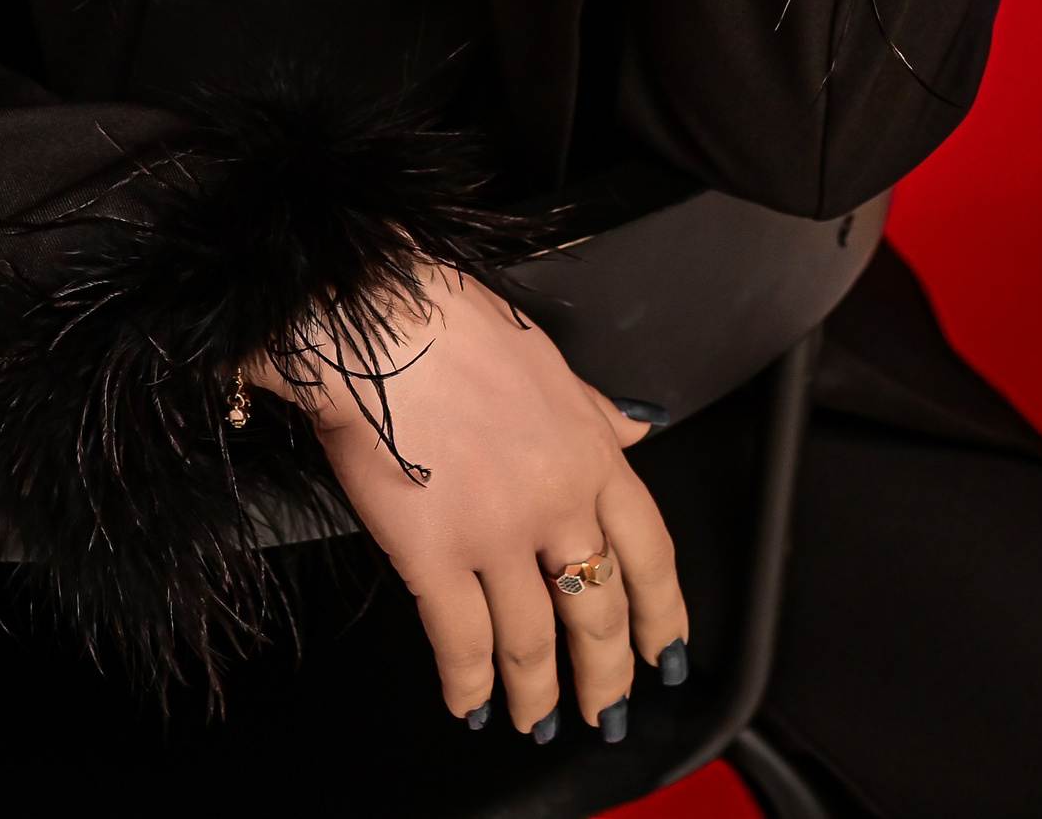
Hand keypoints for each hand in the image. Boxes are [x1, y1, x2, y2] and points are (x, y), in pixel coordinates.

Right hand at [255, 266, 686, 740]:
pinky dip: (470, 684)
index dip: (662, 613)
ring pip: (534, 639)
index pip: (649, 552)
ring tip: (537, 721)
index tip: (665, 651)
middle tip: (606, 708)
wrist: (376, 320)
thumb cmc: (450, 321)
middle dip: (606, 672)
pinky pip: (461, 642)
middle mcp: (555, 502)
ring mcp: (496, 535)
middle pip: (598, 609)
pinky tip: (471, 704)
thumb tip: (637, 429)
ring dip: (538, 693)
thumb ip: (594, 409)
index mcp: (589, 451)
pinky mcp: (432, 556)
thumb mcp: (546, 358)